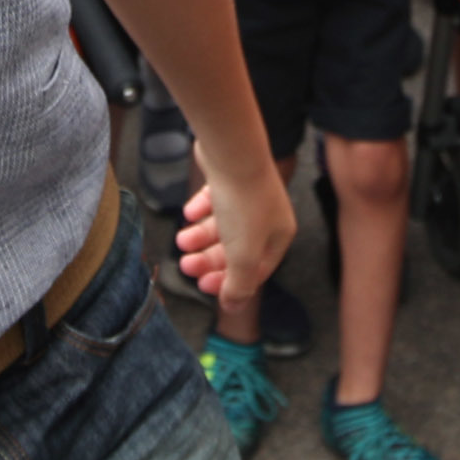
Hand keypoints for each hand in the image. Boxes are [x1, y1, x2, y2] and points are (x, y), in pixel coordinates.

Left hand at [179, 156, 294, 301]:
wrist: (233, 152)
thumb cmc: (243, 203)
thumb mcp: (243, 255)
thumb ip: (238, 285)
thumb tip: (233, 308)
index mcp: (278, 235)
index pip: (256, 270)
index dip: (229, 282)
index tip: (204, 286)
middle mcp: (267, 216)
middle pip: (235, 249)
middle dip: (209, 259)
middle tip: (185, 265)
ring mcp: (248, 196)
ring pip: (222, 226)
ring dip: (200, 237)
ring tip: (181, 239)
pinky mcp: (230, 179)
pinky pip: (214, 201)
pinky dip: (200, 210)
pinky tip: (188, 213)